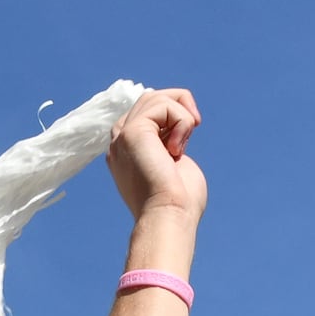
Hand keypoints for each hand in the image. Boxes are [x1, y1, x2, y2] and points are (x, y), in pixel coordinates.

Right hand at [102, 87, 205, 217]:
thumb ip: (170, 144)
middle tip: (194, 128)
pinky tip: (177, 150)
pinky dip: (181, 122)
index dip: (172, 117)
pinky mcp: (132, 132)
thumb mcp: (175, 166)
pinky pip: (163, 105)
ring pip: (155, 97)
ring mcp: (122, 137)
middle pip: (150, 99)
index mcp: (127, 153)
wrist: (169, 218)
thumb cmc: (179, 203)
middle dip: (179, 107)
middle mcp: (120, 143)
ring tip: (184, 143)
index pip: (146, 114)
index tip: (184, 143)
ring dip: (181, 114)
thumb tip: (178, 129)